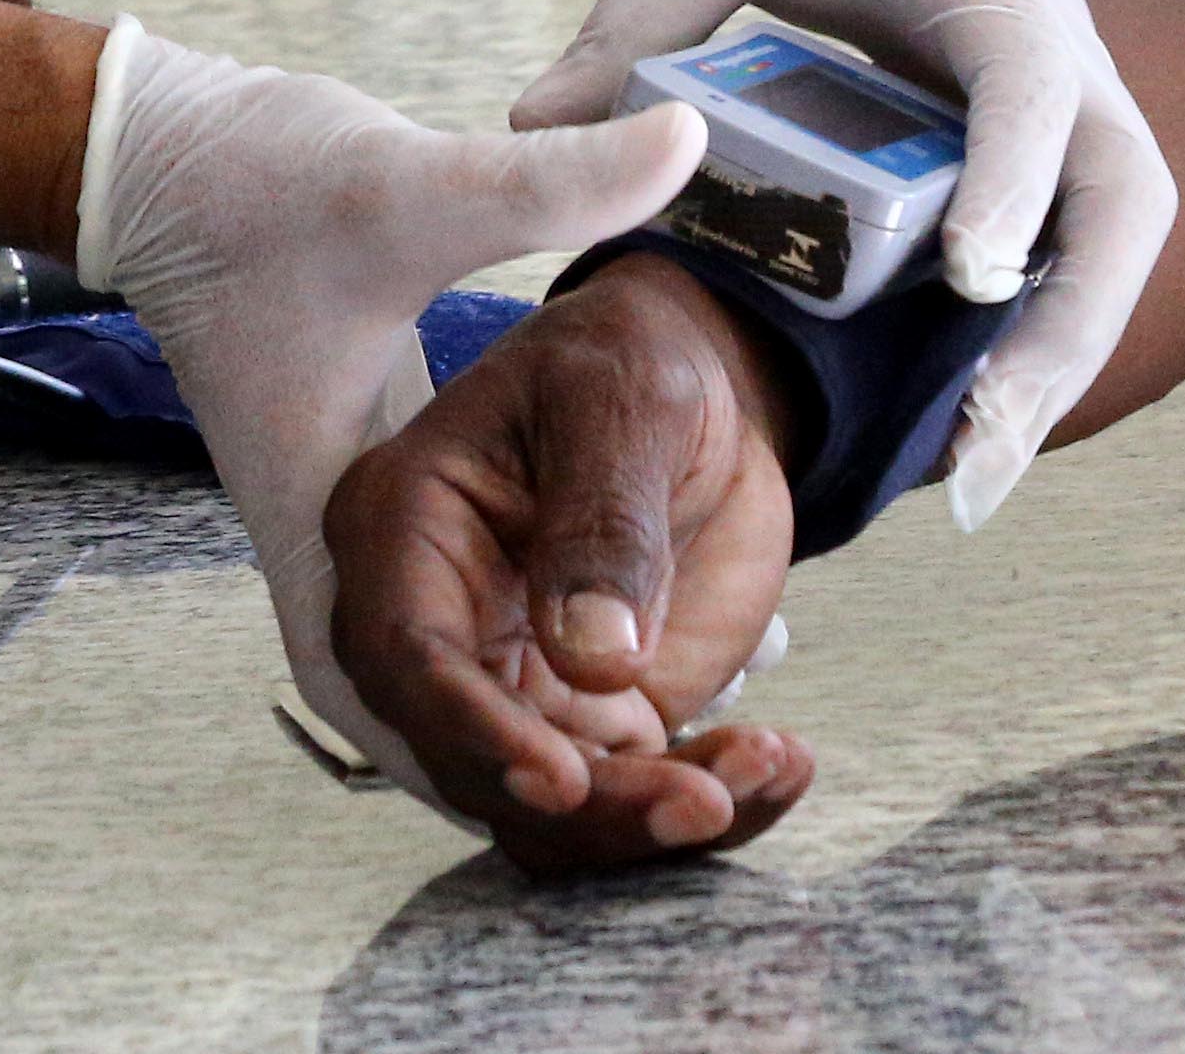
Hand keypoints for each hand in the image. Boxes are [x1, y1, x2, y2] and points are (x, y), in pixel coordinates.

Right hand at [74, 21, 705, 799]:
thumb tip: (686, 141)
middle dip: (569, 797)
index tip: (579, 770)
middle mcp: (364, 572)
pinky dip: (617, 727)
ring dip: (602, 780)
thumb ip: (546, 185)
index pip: (393, 673)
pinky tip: (724, 726)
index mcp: (333, 513)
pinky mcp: (451, 562)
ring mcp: (410, 576)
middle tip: (698, 806)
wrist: (199, 166)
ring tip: (738, 781)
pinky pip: (531, 690)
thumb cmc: (267, 184)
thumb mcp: (406, 189)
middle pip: (455, 745)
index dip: (482, 735)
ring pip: (500, 734)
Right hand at [327, 258, 814, 873]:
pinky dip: (699, 803)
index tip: (564, 777)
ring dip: (647, 823)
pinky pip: (620, 799)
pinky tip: (780, 766)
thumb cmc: (628, 362)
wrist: (692, 389)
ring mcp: (506, 683)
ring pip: (544, 809)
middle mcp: (435, 622)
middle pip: (469, 761)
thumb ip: (607, 521)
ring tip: (767, 766)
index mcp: (403, 524)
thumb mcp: (624, 405)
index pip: (406, 656)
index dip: (474, 731)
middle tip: (705, 797)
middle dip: (586, 804)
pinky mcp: (584, 719)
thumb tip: (594, 657)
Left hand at [517, 0, 1170, 522]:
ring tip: (976, 479)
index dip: (1010, 183)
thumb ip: (647, 12)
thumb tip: (533, 121)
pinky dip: (1040, 356)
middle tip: (985, 439)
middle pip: (1119, 208)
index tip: (970, 277)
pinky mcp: (1059, 165)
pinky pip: (1078, 268)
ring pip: (1114, 254)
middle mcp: (1070, 65)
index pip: (1027, 93)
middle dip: (1064, 330)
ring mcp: (1079, 121)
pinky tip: (971, 446)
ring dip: (1059, 368)